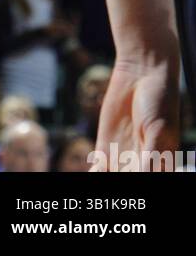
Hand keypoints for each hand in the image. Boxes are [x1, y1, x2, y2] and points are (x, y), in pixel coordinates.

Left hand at [89, 50, 179, 170]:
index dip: (143, 182)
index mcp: (162, 166)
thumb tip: (146, 175)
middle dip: (124, 182)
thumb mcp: (158, 131)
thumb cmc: (159, 101)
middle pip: (130, 181)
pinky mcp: (106, 144)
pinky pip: (99, 166)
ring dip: (107, 180)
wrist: (142, 72)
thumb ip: (151, 157)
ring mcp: (123, 155)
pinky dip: (95, 173)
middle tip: (118, 174)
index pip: (150, 182)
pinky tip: (93, 172)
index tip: (137, 176)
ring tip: (104, 175)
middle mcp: (142, 164)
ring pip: (113, 178)